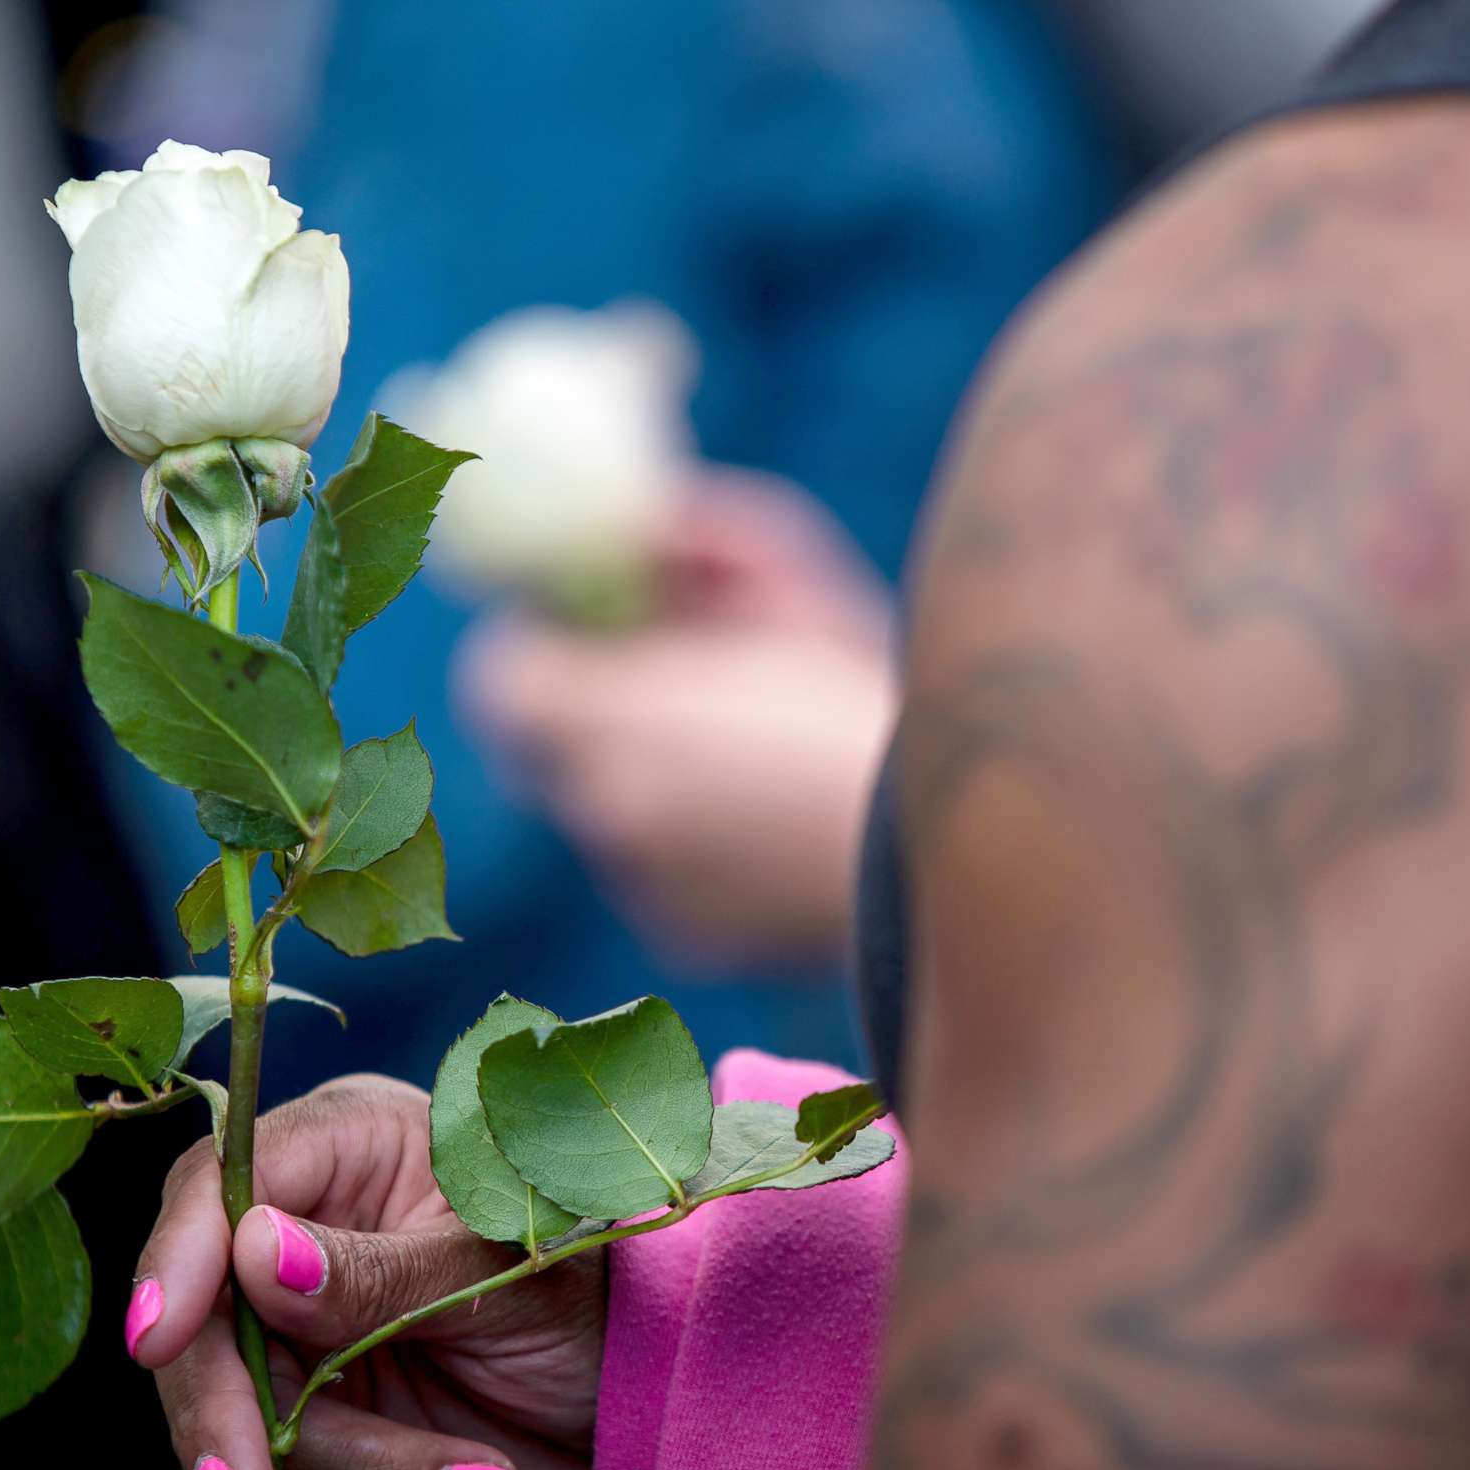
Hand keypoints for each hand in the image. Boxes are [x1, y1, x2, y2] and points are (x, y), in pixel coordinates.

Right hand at [130, 1074, 604, 1469]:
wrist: (639, 1407)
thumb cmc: (593, 1297)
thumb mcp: (502, 1274)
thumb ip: (379, 1273)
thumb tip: (254, 1252)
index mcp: (349, 1144)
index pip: (220, 1184)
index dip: (179, 1259)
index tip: (159, 1339)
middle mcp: (301, 1228)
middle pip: (198, 1318)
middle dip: (225, 1416)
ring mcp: (294, 1330)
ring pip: (238, 1414)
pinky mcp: (306, 1416)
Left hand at [456, 468, 898, 966]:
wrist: (971, 849)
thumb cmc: (880, 695)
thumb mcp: (798, 579)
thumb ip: (702, 541)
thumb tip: (646, 528)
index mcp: (616, 715)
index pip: (499, 674)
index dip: (540, 641)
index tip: (588, 622)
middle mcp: (607, 814)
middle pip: (545, 752)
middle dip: (593, 712)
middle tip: (662, 682)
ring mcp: (643, 890)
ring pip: (607, 815)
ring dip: (647, 777)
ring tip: (747, 752)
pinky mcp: (687, 942)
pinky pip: (660, 876)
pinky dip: (693, 844)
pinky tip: (771, 821)